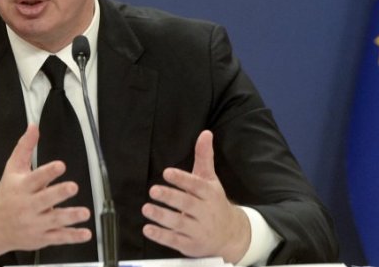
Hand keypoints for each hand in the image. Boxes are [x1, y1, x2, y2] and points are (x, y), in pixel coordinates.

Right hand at [0, 124, 92, 258]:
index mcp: (21, 187)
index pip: (35, 178)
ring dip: (70, 216)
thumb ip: (25, 147)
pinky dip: (72, 236)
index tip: (60, 165)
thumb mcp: (13, 168)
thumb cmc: (7, 193)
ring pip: (54, 219)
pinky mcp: (41, 237)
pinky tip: (85, 233)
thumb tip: (34, 126)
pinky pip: (58, 237)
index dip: (48, 172)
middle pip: (45, 199)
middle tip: (73, 187)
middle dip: (59, 193)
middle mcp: (27, 206)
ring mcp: (35, 223)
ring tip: (84, 212)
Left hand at [141, 130, 250, 263]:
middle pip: (187, 204)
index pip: (196, 186)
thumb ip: (204, 157)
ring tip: (146, 208)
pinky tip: (148, 229)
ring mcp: (199, 230)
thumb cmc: (215, 203)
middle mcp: (206, 212)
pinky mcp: (191, 244)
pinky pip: (175, 240)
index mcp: (210, 194)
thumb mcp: (210, 180)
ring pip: (180, 223)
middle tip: (153, 190)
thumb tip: (205, 133)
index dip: (182, 179)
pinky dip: (161, 236)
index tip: (167, 172)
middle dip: (170, 197)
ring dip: (162, 216)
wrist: (231, 235)